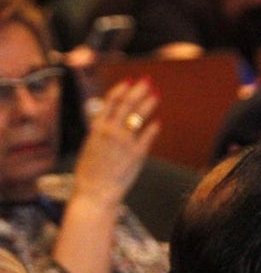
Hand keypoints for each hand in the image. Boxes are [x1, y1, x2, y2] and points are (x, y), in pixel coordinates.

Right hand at [71, 78, 158, 206]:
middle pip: (127, 104)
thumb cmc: (90, 172)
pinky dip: (153, 128)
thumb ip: (100, 133)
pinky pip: (147, 137)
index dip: (122, 89)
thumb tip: (108, 121)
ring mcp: (124, 142)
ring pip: (138, 116)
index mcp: (97, 128)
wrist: (95, 192)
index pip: (110, 101)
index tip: (130, 81)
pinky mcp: (136, 155)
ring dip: (148, 103)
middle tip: (147, 81)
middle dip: (138, 90)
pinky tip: (158, 122)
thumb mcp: (90, 146)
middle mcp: (111, 131)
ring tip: (156, 94)